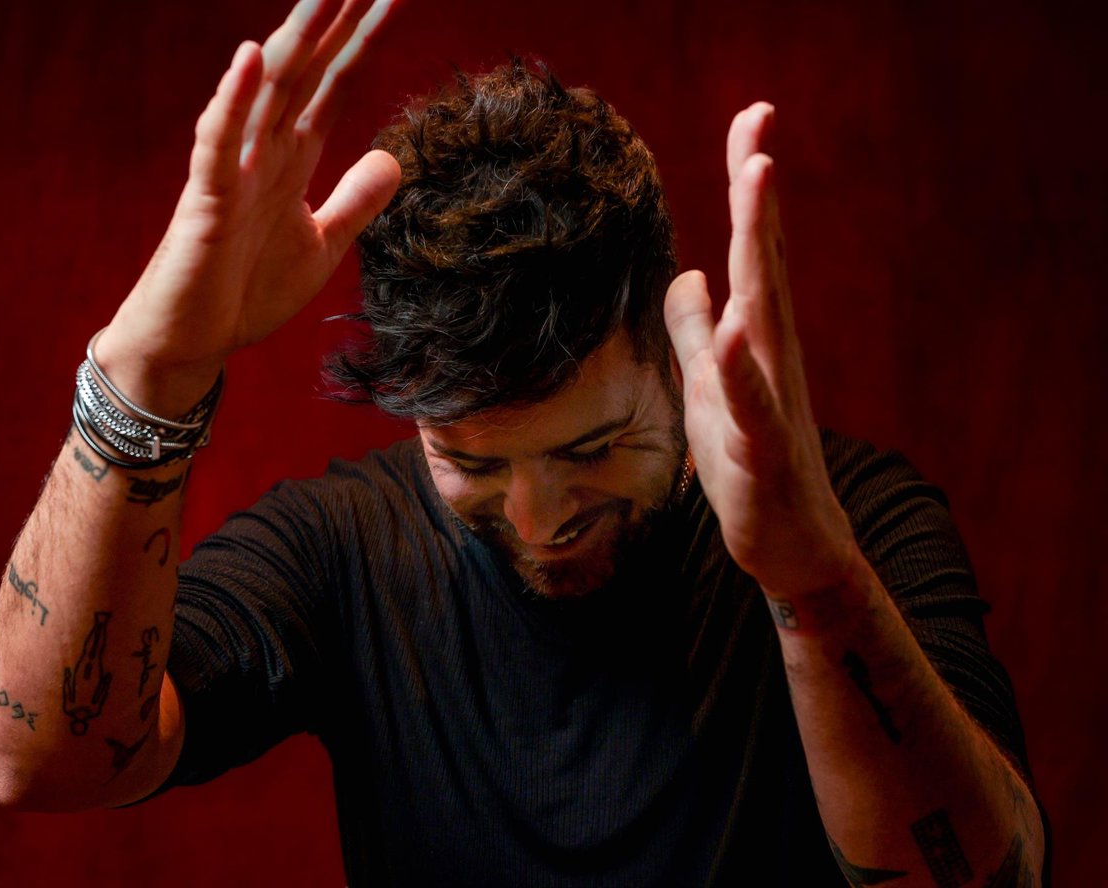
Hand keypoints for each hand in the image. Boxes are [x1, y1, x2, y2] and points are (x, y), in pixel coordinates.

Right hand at [97, 0, 401, 412]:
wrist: (196, 341)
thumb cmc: (246, 289)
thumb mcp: (324, 244)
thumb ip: (355, 201)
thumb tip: (393, 158)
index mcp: (290, 158)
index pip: (332, 85)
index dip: (362, 44)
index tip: (392, 1)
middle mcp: (262, 150)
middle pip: (306, 72)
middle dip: (338, 24)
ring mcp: (233, 171)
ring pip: (265, 93)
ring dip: (295, 42)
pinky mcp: (205, 201)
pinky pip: (218, 144)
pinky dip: (233, 102)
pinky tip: (250, 59)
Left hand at [664, 103, 856, 598]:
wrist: (792, 548)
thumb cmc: (748, 465)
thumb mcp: (705, 390)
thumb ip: (694, 334)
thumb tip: (685, 275)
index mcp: (758, 340)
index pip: (751, 251)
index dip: (748, 188)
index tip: (752, 118)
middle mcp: (772, 357)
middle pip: (762, 263)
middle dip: (757, 195)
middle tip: (758, 126)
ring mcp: (772, 401)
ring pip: (766, 314)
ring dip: (759, 248)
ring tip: (757, 181)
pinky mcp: (764, 452)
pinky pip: (753, 403)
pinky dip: (742, 364)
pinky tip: (738, 323)